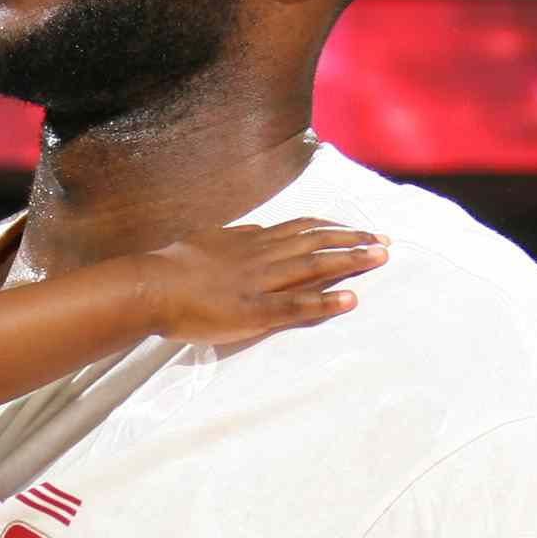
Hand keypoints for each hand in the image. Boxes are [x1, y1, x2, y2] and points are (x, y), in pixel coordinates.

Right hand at [137, 218, 387, 344]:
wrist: (151, 285)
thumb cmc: (171, 265)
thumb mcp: (206, 239)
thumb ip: (234, 236)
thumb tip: (253, 230)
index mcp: (250, 241)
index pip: (299, 228)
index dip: (331, 227)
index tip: (355, 228)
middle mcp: (262, 256)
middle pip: (316, 242)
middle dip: (353, 240)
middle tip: (385, 241)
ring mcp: (260, 283)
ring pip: (313, 266)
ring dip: (350, 261)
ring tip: (381, 258)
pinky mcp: (254, 310)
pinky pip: (296, 305)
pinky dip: (326, 301)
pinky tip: (352, 299)